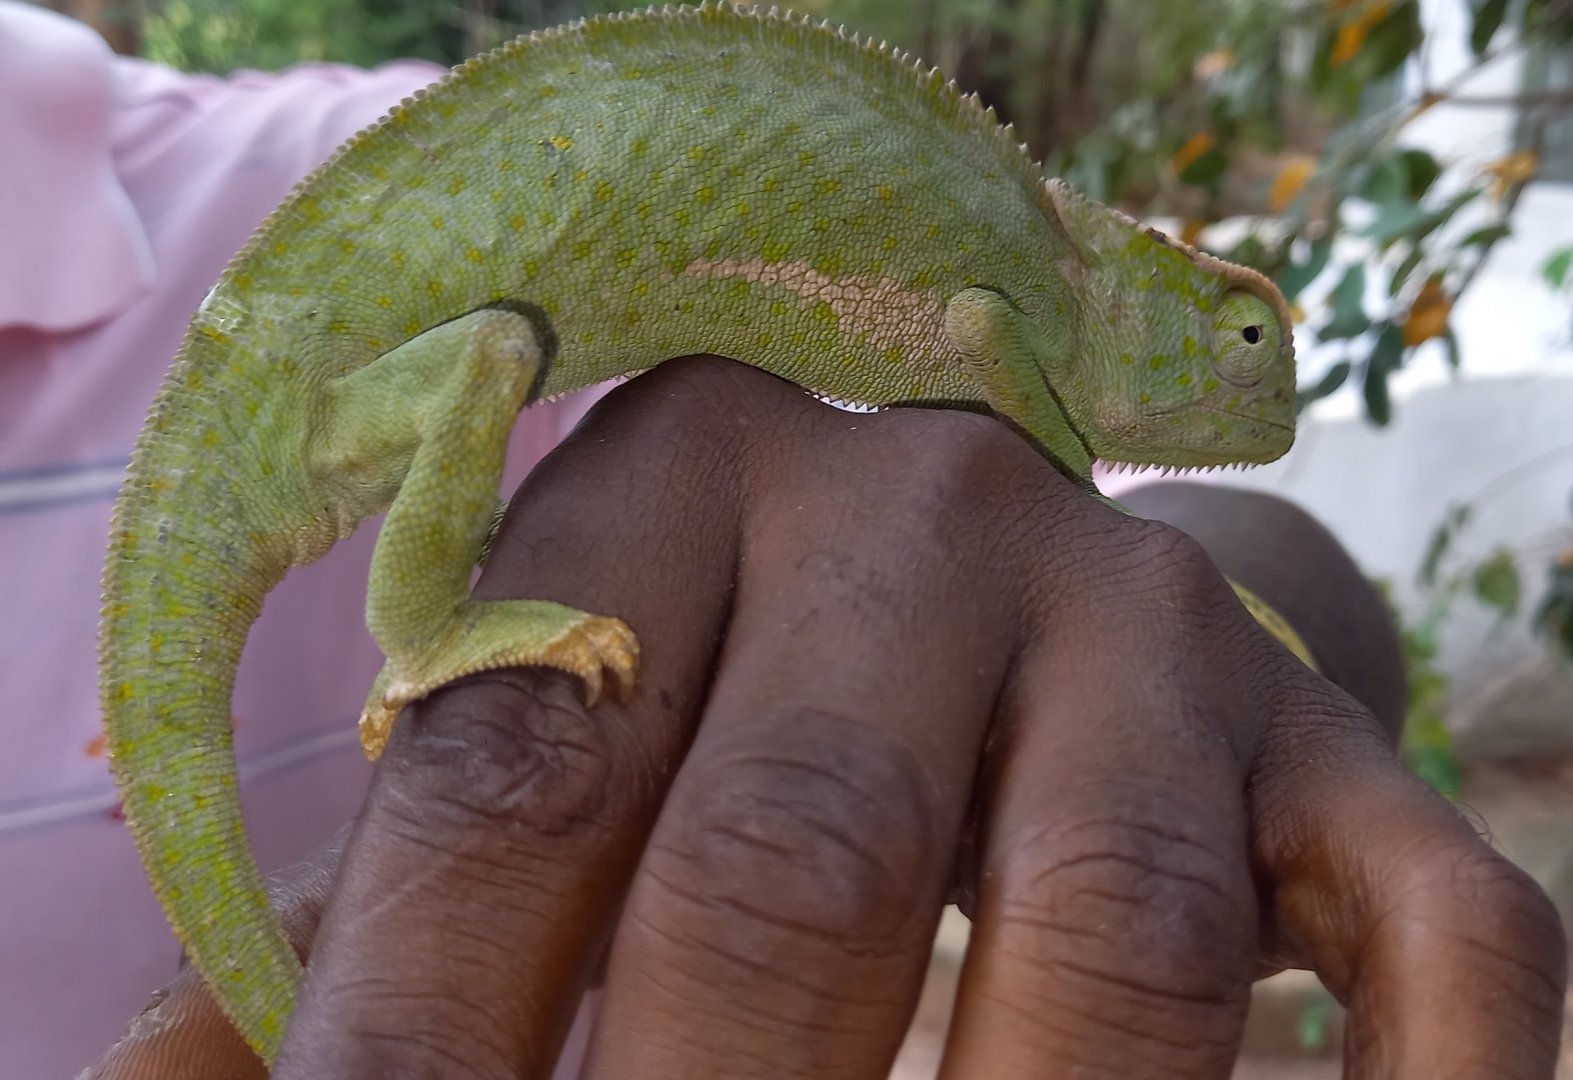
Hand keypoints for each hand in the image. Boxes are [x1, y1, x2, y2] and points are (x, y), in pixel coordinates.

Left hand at [87, 356, 1563, 1078]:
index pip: (513, 772)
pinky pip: (1432, 935)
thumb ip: (390, 934)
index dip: (414, 1042)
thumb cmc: (720, 692)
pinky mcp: (1333, 742)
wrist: (989, 584)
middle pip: (798, 863)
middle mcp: (932, 513)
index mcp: (678, 476)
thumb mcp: (551, 746)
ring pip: (1111, 930)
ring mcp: (1153, 625)